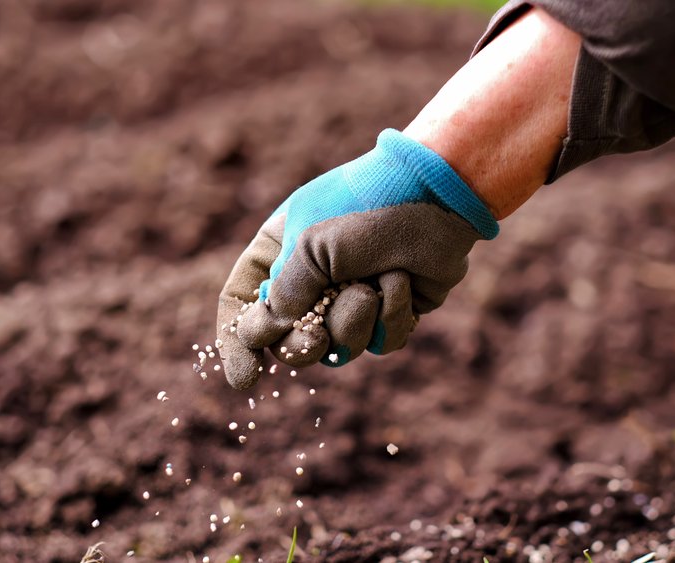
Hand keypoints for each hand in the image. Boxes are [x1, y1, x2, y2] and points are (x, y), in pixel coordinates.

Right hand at [216, 129, 497, 389]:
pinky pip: (381, 343)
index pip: (242, 304)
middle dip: (302, 346)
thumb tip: (270, 335)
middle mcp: (312, 279)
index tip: (246, 378)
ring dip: (355, 320)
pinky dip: (392, 316)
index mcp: (279, 252)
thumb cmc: (367, 207)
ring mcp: (352, 298)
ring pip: (338, 347)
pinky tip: (403, 282)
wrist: (437, 196)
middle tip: (314, 340)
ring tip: (373, 283)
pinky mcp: (391, 312)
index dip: (238, 344)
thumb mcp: (311, 245)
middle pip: (288, 341)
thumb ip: (285, 293)